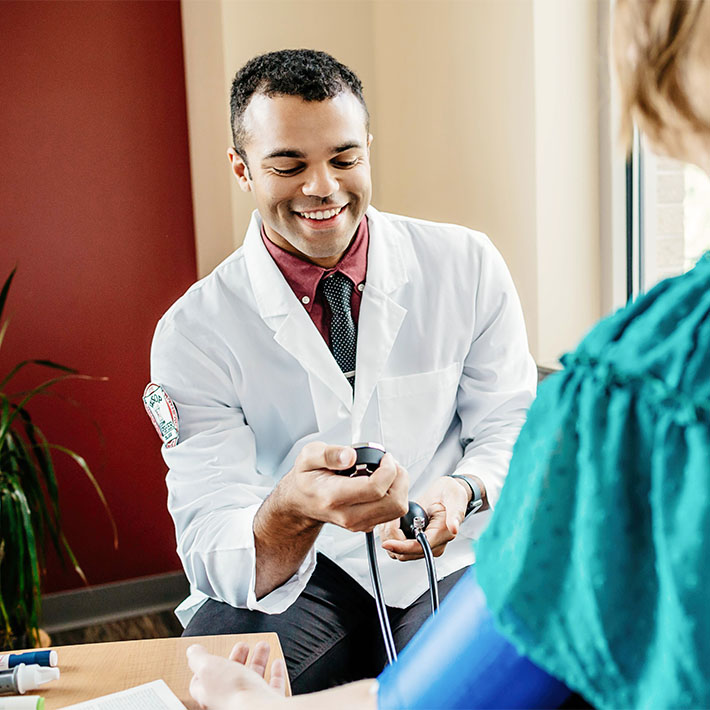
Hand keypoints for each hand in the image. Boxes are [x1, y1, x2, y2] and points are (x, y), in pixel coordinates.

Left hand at [187, 640, 287, 709]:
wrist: (259, 709)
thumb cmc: (232, 692)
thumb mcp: (207, 667)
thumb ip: (198, 658)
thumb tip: (192, 651)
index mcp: (209, 695)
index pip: (201, 683)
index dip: (205, 667)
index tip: (210, 656)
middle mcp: (228, 701)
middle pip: (231, 677)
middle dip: (237, 658)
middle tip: (242, 646)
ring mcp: (249, 702)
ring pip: (253, 678)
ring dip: (258, 660)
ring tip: (262, 646)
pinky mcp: (267, 702)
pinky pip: (272, 686)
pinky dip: (275, 673)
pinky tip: (276, 664)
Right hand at [271, 442, 409, 532]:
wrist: (301, 501)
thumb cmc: (307, 479)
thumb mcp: (309, 457)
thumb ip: (329, 454)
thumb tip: (350, 456)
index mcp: (334, 496)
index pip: (375, 488)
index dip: (388, 469)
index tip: (384, 457)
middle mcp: (348, 514)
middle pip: (393, 502)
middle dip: (399, 477)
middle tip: (389, 463)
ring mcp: (359, 523)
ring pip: (398, 509)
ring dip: (400, 486)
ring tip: (387, 471)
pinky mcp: (367, 524)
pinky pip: (393, 512)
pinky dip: (395, 494)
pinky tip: (381, 482)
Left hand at [380, 476, 469, 560]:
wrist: (446, 493)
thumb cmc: (451, 494)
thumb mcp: (455, 497)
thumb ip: (455, 513)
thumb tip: (454, 528)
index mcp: (443, 535)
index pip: (419, 548)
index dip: (401, 547)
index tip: (387, 543)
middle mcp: (433, 545)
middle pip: (405, 553)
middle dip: (392, 538)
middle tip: (391, 518)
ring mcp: (423, 544)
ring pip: (398, 552)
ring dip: (389, 536)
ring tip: (392, 518)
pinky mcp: (415, 542)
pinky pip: (397, 546)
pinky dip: (389, 535)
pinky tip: (392, 521)